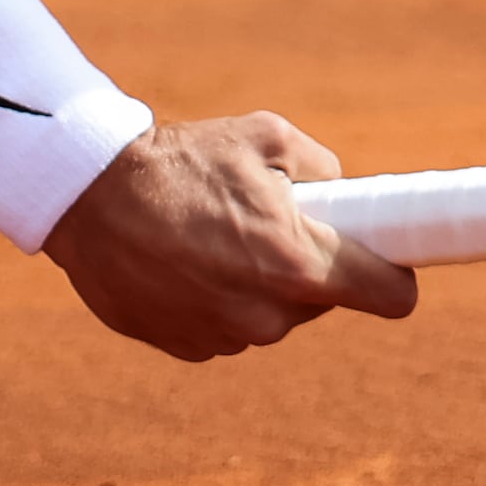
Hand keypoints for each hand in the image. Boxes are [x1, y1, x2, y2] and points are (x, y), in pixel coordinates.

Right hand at [41, 111, 418, 360]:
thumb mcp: (267, 137)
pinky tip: (184, 260)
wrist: (90, 197)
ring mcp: (225, 337)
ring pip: (271, 314)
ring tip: (214, 234)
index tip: (391, 261)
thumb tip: (342, 190)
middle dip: (308, 265)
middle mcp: (267, 315)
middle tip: (270, 221)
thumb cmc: (182, 161)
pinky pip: (226, 325)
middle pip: (323, 300)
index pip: (389, 296)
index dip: (395, 276)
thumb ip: (324, 167)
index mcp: (299, 263)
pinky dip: (216, 299)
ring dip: (258, 283)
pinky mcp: (188, 348)